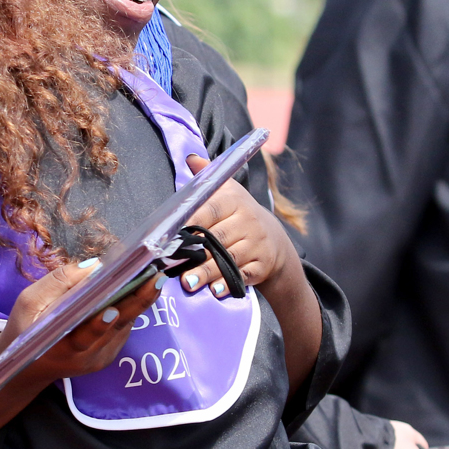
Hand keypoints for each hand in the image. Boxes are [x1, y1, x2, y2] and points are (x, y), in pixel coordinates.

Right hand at [1, 259, 160, 385]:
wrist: (27, 367)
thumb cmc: (25, 330)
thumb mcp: (28, 303)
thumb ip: (58, 283)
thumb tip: (95, 266)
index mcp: (58, 347)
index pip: (83, 338)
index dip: (98, 325)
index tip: (112, 309)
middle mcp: (84, 357)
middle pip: (115, 328)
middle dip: (136, 302)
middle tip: (155, 280)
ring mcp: (99, 358)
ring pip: (124, 327)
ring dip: (139, 302)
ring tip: (154, 279)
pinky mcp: (108, 356)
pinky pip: (123, 329)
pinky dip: (131, 309)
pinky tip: (140, 290)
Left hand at [182, 154, 323, 393]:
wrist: (274, 240)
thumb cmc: (240, 215)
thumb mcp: (229, 191)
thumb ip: (208, 177)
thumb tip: (190, 157)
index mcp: (235, 201)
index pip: (211, 208)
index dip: (193, 220)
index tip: (175, 231)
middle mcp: (247, 221)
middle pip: (218, 238)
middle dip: (197, 253)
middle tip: (175, 263)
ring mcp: (256, 245)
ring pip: (229, 259)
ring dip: (208, 272)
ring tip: (189, 282)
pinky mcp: (261, 265)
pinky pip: (244, 275)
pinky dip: (229, 284)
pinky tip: (216, 291)